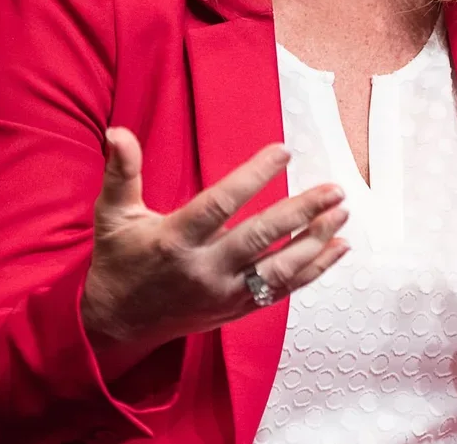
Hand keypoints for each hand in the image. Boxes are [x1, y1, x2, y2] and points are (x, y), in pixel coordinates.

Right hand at [81, 127, 350, 359]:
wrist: (117, 324)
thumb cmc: (119, 260)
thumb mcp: (113, 214)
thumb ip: (121, 172)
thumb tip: (117, 132)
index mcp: (175, 240)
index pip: (220, 204)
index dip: (253, 177)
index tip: (282, 152)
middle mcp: (204, 270)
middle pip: (261, 239)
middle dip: (302, 212)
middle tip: (334, 190)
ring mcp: (224, 294)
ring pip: (280, 270)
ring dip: (316, 241)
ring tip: (342, 214)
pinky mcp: (237, 309)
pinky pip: (283, 290)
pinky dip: (314, 270)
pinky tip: (339, 248)